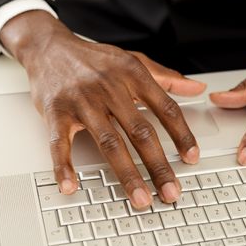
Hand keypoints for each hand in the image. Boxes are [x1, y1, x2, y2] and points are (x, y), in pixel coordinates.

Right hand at [0, 11, 205, 207]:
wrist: (49, 48)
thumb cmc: (94, 59)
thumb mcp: (132, 60)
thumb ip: (165, 77)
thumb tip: (196, 88)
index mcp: (132, 74)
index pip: (165, 108)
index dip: (182, 135)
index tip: (192, 158)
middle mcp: (109, 88)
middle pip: (140, 132)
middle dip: (158, 166)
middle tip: (171, 192)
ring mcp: (82, 101)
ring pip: (109, 142)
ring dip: (127, 174)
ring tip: (140, 198)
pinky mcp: (55, 112)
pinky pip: (59, 143)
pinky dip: (63, 166)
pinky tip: (70, 186)